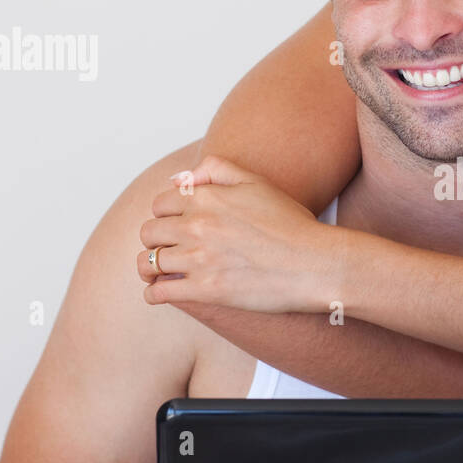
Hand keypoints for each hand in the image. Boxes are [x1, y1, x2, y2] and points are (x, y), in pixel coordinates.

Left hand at [137, 155, 340, 312]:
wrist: (314, 264)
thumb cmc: (291, 224)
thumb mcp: (257, 182)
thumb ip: (216, 169)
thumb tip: (181, 178)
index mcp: (206, 198)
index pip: (160, 204)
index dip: (165, 215)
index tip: (174, 226)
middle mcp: (197, 225)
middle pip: (150, 232)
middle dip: (156, 240)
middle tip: (168, 248)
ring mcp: (198, 259)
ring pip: (149, 262)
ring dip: (150, 267)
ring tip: (159, 272)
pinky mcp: (204, 290)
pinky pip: (159, 292)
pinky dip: (153, 293)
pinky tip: (160, 293)